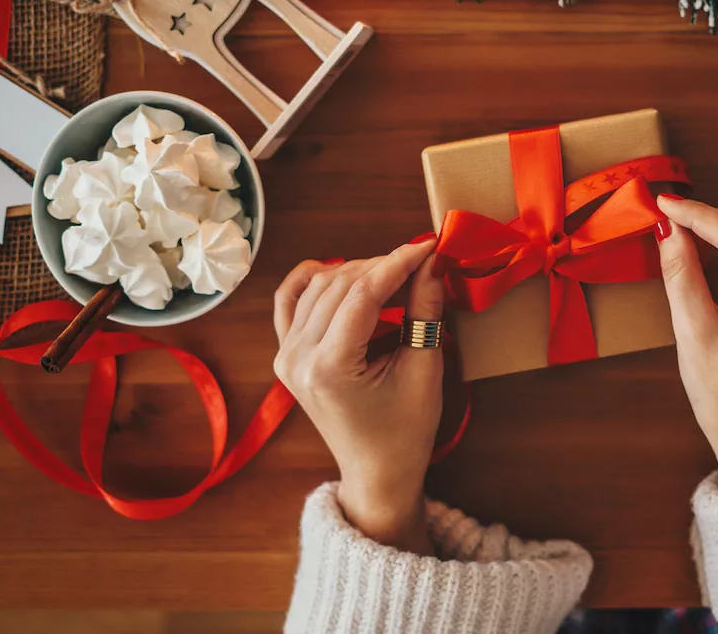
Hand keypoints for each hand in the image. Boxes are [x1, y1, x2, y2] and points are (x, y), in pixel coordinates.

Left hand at [273, 238, 443, 553]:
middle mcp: (297, 358)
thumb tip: (432, 261)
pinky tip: (334, 268)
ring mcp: (286, 356)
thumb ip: (425, 311)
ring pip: (318, 287)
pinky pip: (289, 302)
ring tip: (395, 273)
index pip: (363, 294)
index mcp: (330, 368)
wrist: (376, 473)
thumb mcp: (424, 371)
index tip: (429, 245)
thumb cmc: (405, 432)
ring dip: (357, 271)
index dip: (398, 263)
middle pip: (340, 285)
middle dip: (383, 265)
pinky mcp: (286, 355)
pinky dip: (311, 280)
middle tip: (421, 260)